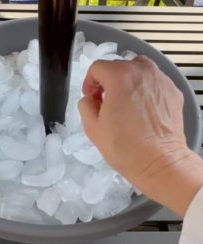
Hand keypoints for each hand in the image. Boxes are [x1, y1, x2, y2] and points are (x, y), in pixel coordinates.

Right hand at [79, 55, 202, 215]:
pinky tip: (141, 109)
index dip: (89, 81)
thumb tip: (91, 98)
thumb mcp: (92, 126)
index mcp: (120, 77)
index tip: (90, 95)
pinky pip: (153, 82)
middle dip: (107, 81)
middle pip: (118, 66)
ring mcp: (161, 80)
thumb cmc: (124, 146)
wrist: (158, 162)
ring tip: (124, 101)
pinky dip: (143, 89)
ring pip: (138, 70)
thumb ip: (85, 104)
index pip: (98, 67)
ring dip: (126, 81)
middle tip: (104, 101)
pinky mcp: (173, 91)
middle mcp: (143, 72)